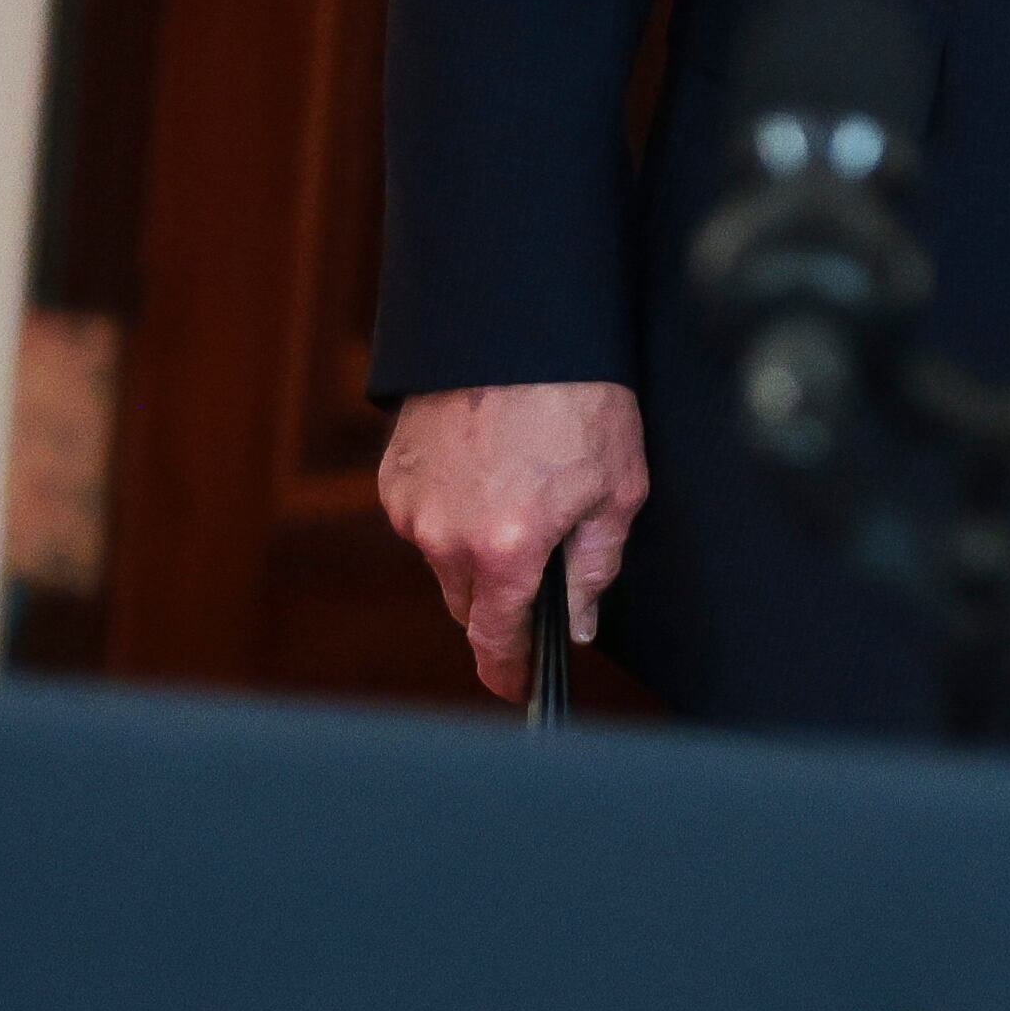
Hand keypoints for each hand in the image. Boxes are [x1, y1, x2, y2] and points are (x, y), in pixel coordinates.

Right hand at [377, 381, 645, 703]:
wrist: (519, 323)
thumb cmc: (578, 398)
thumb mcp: (616, 488)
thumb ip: (595, 569)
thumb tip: (581, 623)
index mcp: (504, 549)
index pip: (495, 640)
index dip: (509, 671)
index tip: (518, 687)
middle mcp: (445, 537)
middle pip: (468, 604)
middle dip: (503, 598)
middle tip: (541, 558)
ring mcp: (412, 505)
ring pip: (443, 560)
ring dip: (475, 549)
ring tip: (518, 493)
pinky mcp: (393, 474)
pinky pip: (423, 518)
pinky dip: (450, 510)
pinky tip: (486, 471)